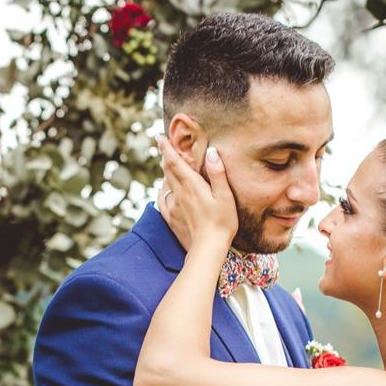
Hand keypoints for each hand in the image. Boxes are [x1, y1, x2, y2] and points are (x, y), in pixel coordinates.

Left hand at [156, 135, 237, 252]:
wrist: (207, 249)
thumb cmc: (221, 223)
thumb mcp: (225, 196)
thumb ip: (218, 173)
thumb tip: (211, 151)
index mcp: (192, 185)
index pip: (176, 162)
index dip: (167, 148)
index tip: (159, 136)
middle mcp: (179, 193)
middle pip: (168, 170)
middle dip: (165, 156)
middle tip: (162, 145)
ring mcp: (173, 206)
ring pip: (165, 183)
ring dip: (164, 172)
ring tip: (166, 164)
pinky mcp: (171, 218)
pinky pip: (162, 200)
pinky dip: (162, 190)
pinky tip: (163, 189)